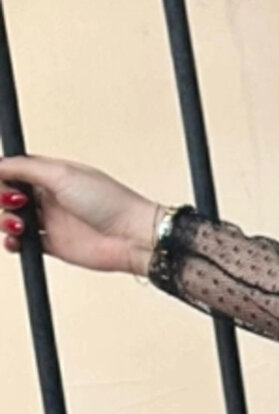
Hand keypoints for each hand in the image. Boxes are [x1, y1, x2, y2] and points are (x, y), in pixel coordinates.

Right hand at [0, 155, 160, 276]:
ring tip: (19, 225)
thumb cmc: (109, 202)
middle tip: (15, 202)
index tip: (3, 183)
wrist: (132, 237)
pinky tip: (16, 241)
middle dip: (2, 197)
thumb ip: (26, 168)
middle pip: (9, 193)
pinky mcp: (54, 245)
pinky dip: (13, 242)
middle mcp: (50, 196)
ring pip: (12, 218)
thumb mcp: (63, 175)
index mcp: (53, 174)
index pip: (15, 170)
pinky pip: (23, 243)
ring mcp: (51, 221)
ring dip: (5, 221)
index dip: (3, 176)